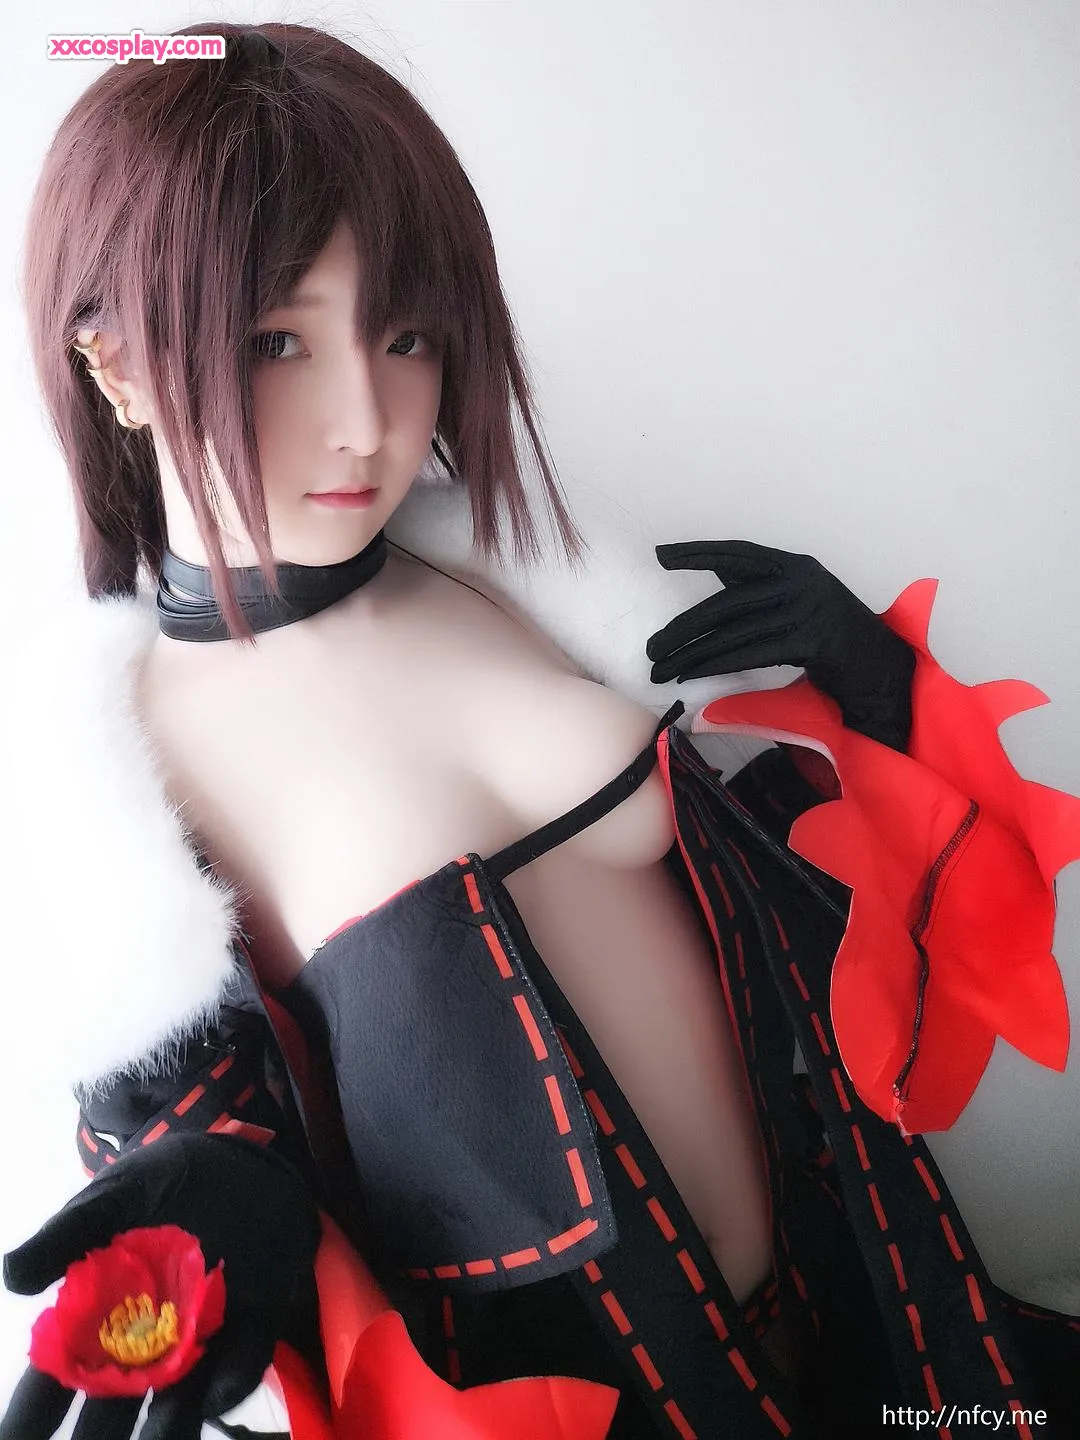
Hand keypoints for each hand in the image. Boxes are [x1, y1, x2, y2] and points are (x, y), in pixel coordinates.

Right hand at [1, 1133, 321, 1439]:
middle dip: (101, 1438)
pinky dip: (230, 1380)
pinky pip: (241, 1362)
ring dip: (169, 1427)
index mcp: (100, 1317)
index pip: (60, 1377)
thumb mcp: (117, 1193)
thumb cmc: (164, 1178)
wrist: (238, 1154)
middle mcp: (145, 1341)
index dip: (34, 1414)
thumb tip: (12, 1276)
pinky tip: (217, 1391)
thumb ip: (69, 1232)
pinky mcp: (252, 1320)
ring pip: (178, 1403)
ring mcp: (200, 1336)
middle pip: (115, 1409)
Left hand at [646, 540, 915, 752]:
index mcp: (796, 566)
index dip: (700, 552)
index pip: (739, 553)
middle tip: (651, 647)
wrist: (881, 669)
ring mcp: (810, 612)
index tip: (662, 554)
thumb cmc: (832, 636)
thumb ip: (761, 586)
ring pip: (735, 633)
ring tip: (661, 668)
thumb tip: (716, 573)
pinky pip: (751, 654)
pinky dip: (716, 665)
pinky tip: (690, 674)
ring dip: (693, 654)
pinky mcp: (812, 643)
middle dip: (684, 628)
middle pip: (728, 602)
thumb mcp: (798, 599)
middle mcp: (803, 582)